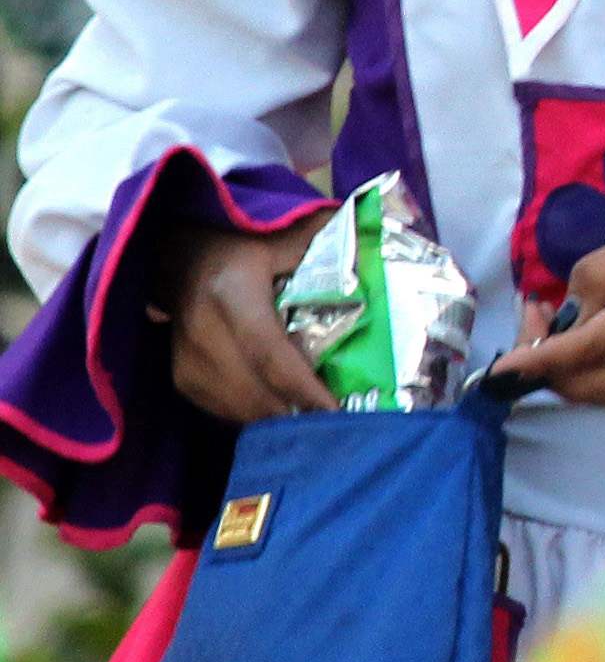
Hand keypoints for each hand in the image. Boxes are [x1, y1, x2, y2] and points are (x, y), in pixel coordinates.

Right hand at [160, 219, 335, 422]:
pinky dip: (261, 417)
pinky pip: (228, 412)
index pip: (270, 355)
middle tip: (342, 426)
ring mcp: (188, 363)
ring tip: (321, 423)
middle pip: (258, 392)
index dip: (304, 389)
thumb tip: (370, 235)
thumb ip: (318, 243)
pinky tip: (289, 414)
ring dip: (282, 421)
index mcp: (230, 296)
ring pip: (242, 410)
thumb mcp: (274, 239)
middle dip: (300, 415)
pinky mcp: (184, 381)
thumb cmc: (236, 250)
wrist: (177, 263)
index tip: (337, 411)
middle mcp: (204, 334)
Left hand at [489, 231, 604, 409]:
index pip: (585, 351)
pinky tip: (588, 339)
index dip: (534, 362)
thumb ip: (599, 274)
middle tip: (536, 313)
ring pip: (596, 395)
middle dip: (542, 364)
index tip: (497, 369)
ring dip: (562, 371)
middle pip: (582, 386)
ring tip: (557, 323)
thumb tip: (563, 318)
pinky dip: (587, 375)